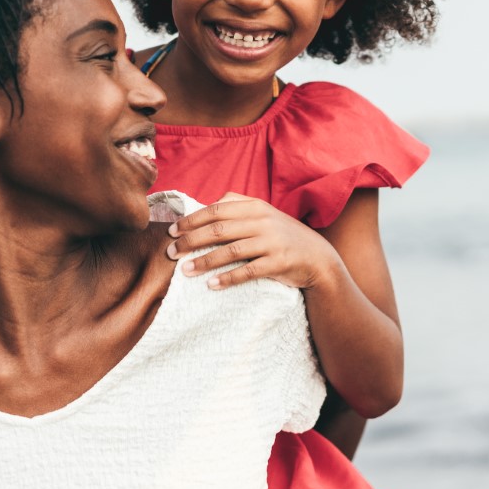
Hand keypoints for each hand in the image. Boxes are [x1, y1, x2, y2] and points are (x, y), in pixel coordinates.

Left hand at [166, 193, 339, 290]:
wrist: (317, 257)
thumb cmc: (283, 235)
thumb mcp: (264, 214)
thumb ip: (238, 204)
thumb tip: (207, 203)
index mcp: (255, 207)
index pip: (216, 210)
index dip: (191, 220)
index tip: (172, 231)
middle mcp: (262, 221)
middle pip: (218, 230)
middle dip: (190, 241)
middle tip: (171, 252)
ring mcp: (272, 242)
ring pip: (231, 251)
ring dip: (204, 261)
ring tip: (185, 271)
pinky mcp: (279, 263)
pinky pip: (248, 271)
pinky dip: (228, 278)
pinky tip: (211, 285)